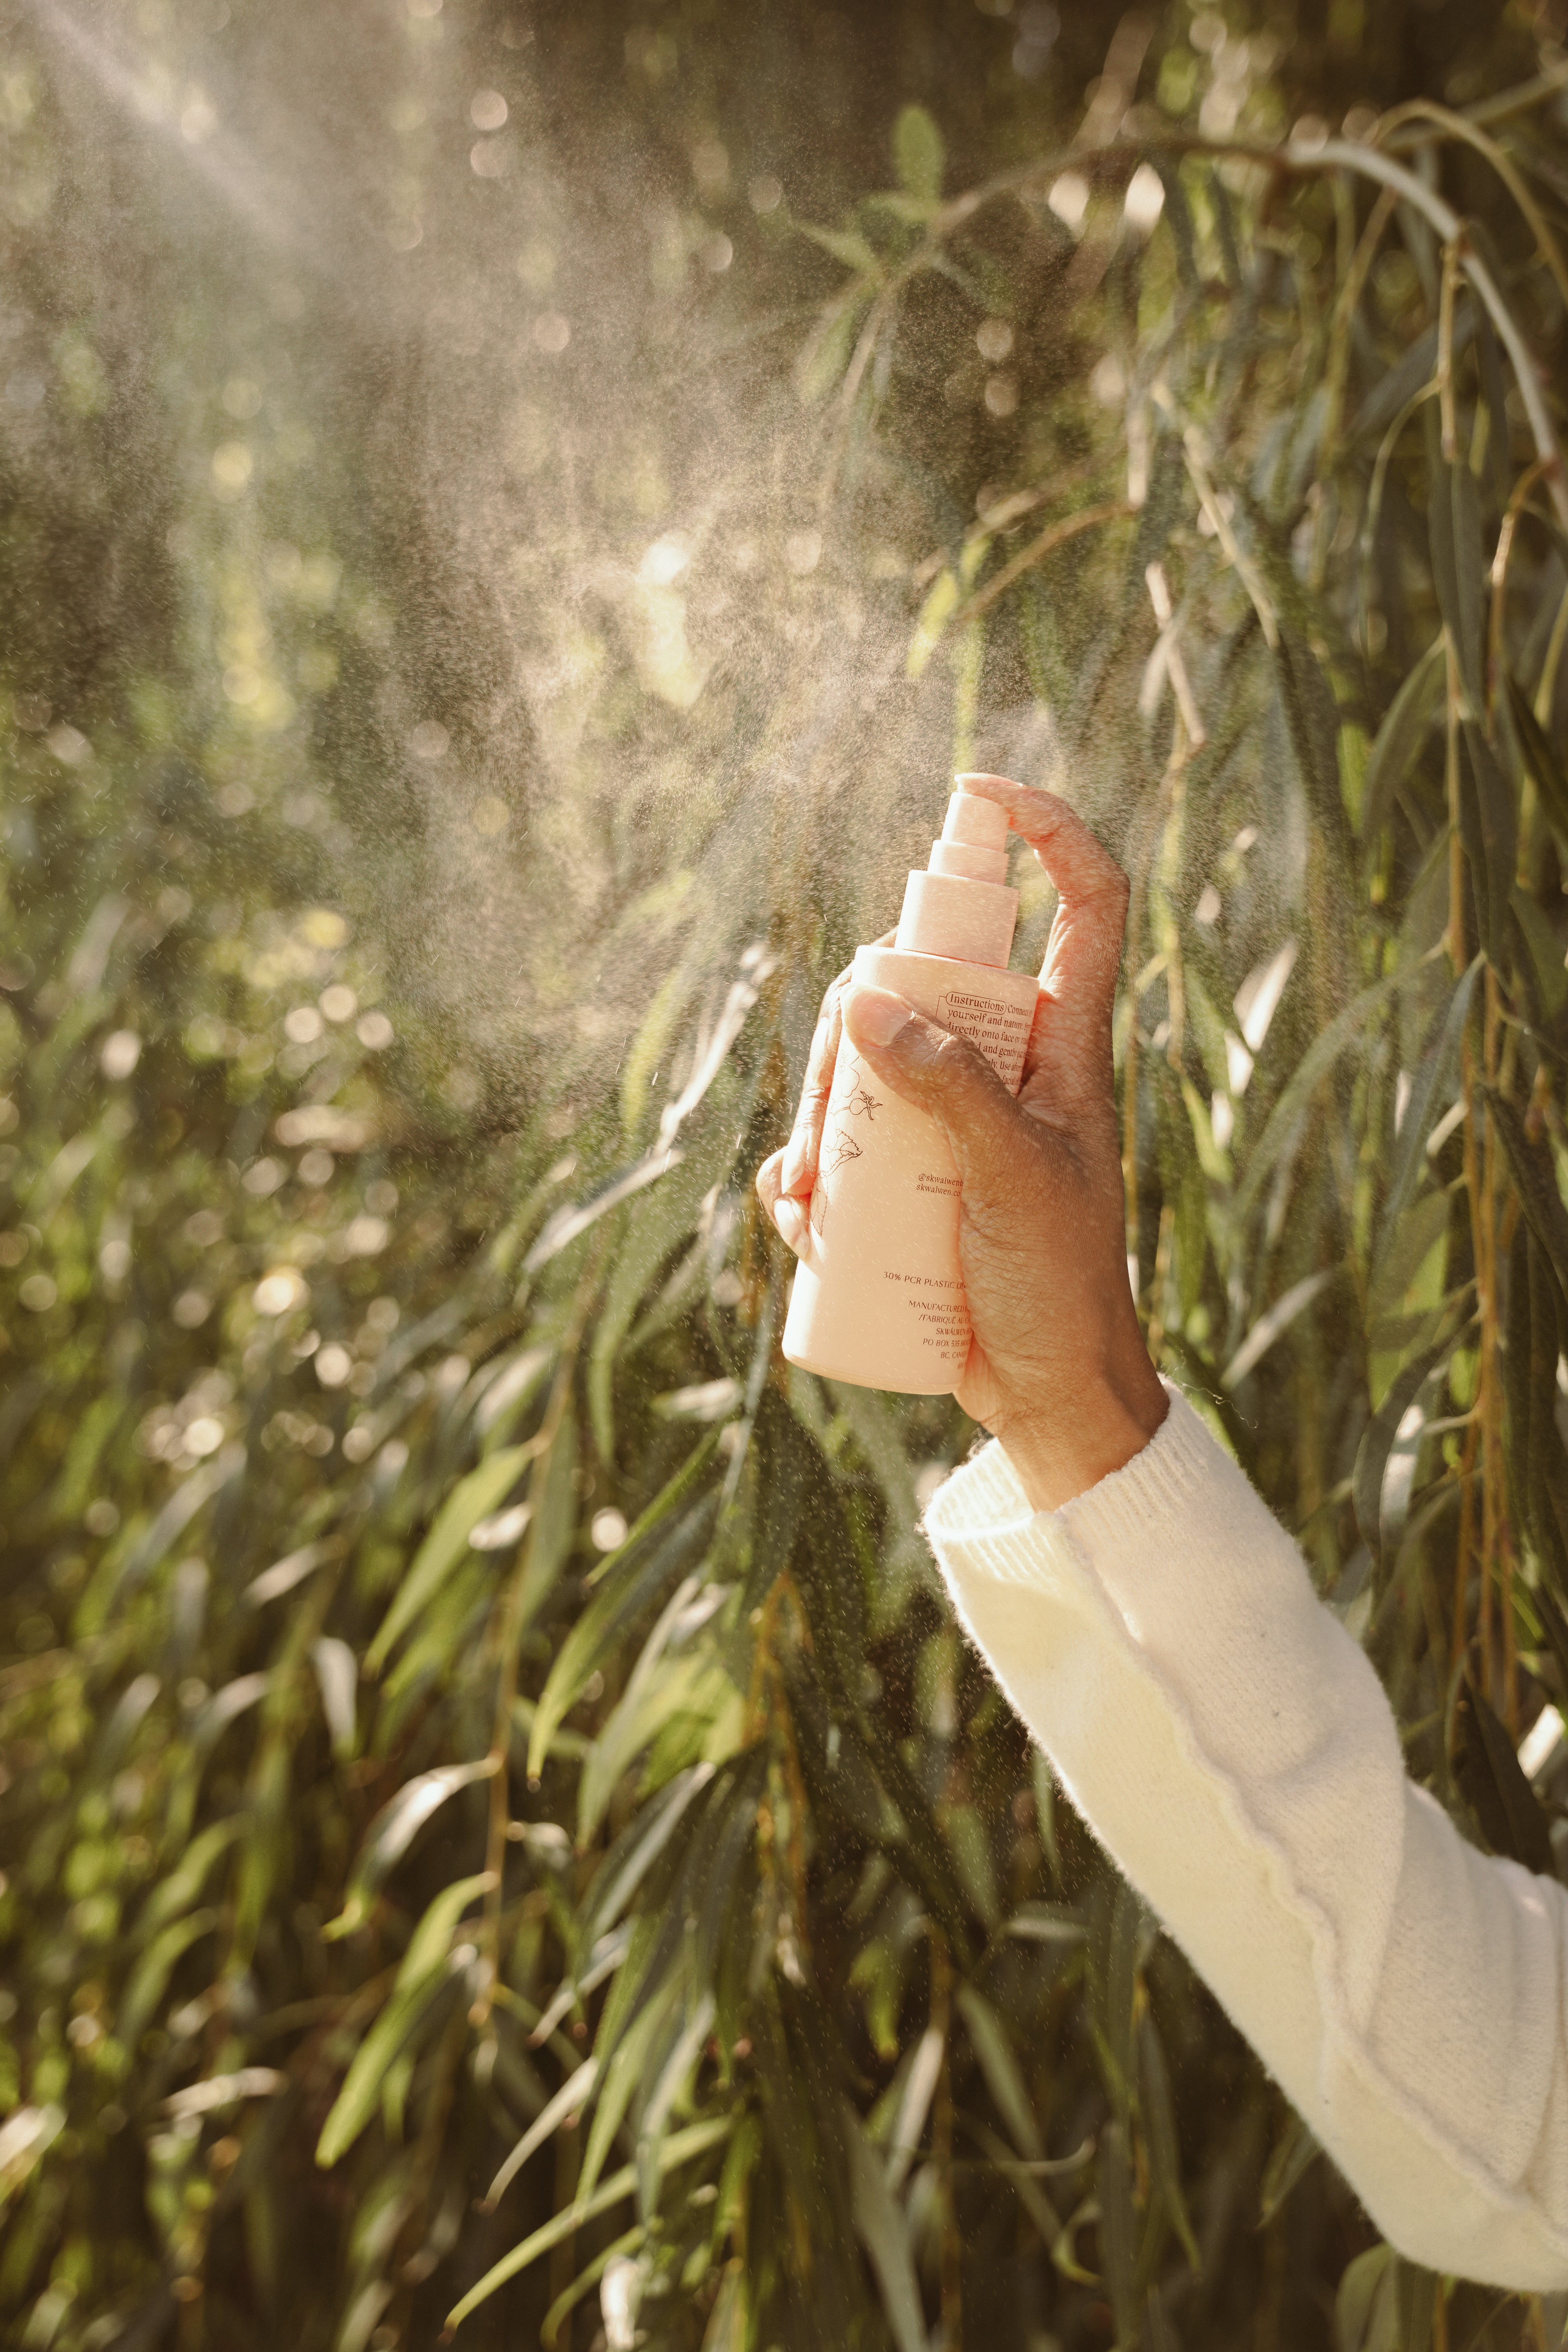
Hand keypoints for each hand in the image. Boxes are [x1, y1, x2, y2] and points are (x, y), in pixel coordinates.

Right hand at [754, 774, 1165, 1510]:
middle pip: (918, 986)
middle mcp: (1007, 1067)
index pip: (1083, 905)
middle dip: (853, 1032)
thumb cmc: (1061, 1287)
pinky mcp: (911, 1180)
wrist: (1048, 1394)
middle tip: (831, 1120)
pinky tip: (802, 1220)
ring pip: (862, 1066)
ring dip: (816, 1121)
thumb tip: (868, 1003)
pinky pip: (840, 1148)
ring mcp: (954, 1120)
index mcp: (1065, 1047)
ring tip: (810, 1195)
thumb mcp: (1014, 1181)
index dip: (1047, 833)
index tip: (981, 793)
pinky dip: (807, 1179)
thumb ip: (950, 1090)